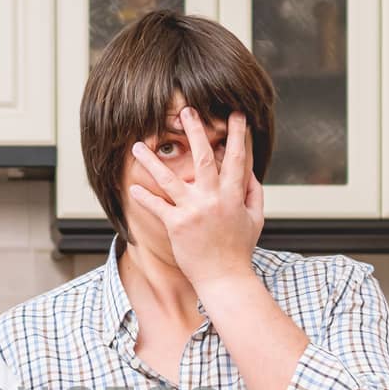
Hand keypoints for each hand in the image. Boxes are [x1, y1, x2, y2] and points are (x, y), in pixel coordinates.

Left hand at [127, 108, 263, 286]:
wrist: (225, 278)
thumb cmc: (239, 250)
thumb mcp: (255, 219)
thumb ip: (254, 193)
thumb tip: (250, 172)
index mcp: (234, 195)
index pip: (237, 158)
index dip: (237, 135)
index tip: (234, 114)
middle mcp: (213, 198)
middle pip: (203, 158)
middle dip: (196, 131)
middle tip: (187, 110)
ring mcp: (193, 211)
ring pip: (170, 179)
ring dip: (152, 161)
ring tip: (138, 146)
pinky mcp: (177, 225)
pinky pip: (157, 206)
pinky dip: (144, 197)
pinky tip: (133, 187)